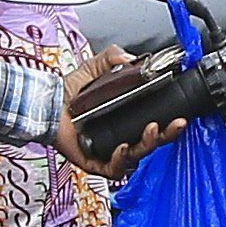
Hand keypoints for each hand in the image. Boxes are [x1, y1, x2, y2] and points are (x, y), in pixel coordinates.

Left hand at [62, 49, 190, 179]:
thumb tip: (131, 59)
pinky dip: (121, 160)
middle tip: (176, 124)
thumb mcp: (94, 68)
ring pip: (137, 156)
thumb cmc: (68, 92)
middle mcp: (120, 136)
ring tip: (151, 130)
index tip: (180, 116)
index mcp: (125, 119)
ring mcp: (109, 152)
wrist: (46, 104)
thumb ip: (112, 57)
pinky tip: (123, 147)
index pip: (154, 125)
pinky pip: (114, 169)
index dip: (169, 123)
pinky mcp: (95, 163)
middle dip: (167, 135)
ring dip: (148, 145)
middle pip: (151, 143)